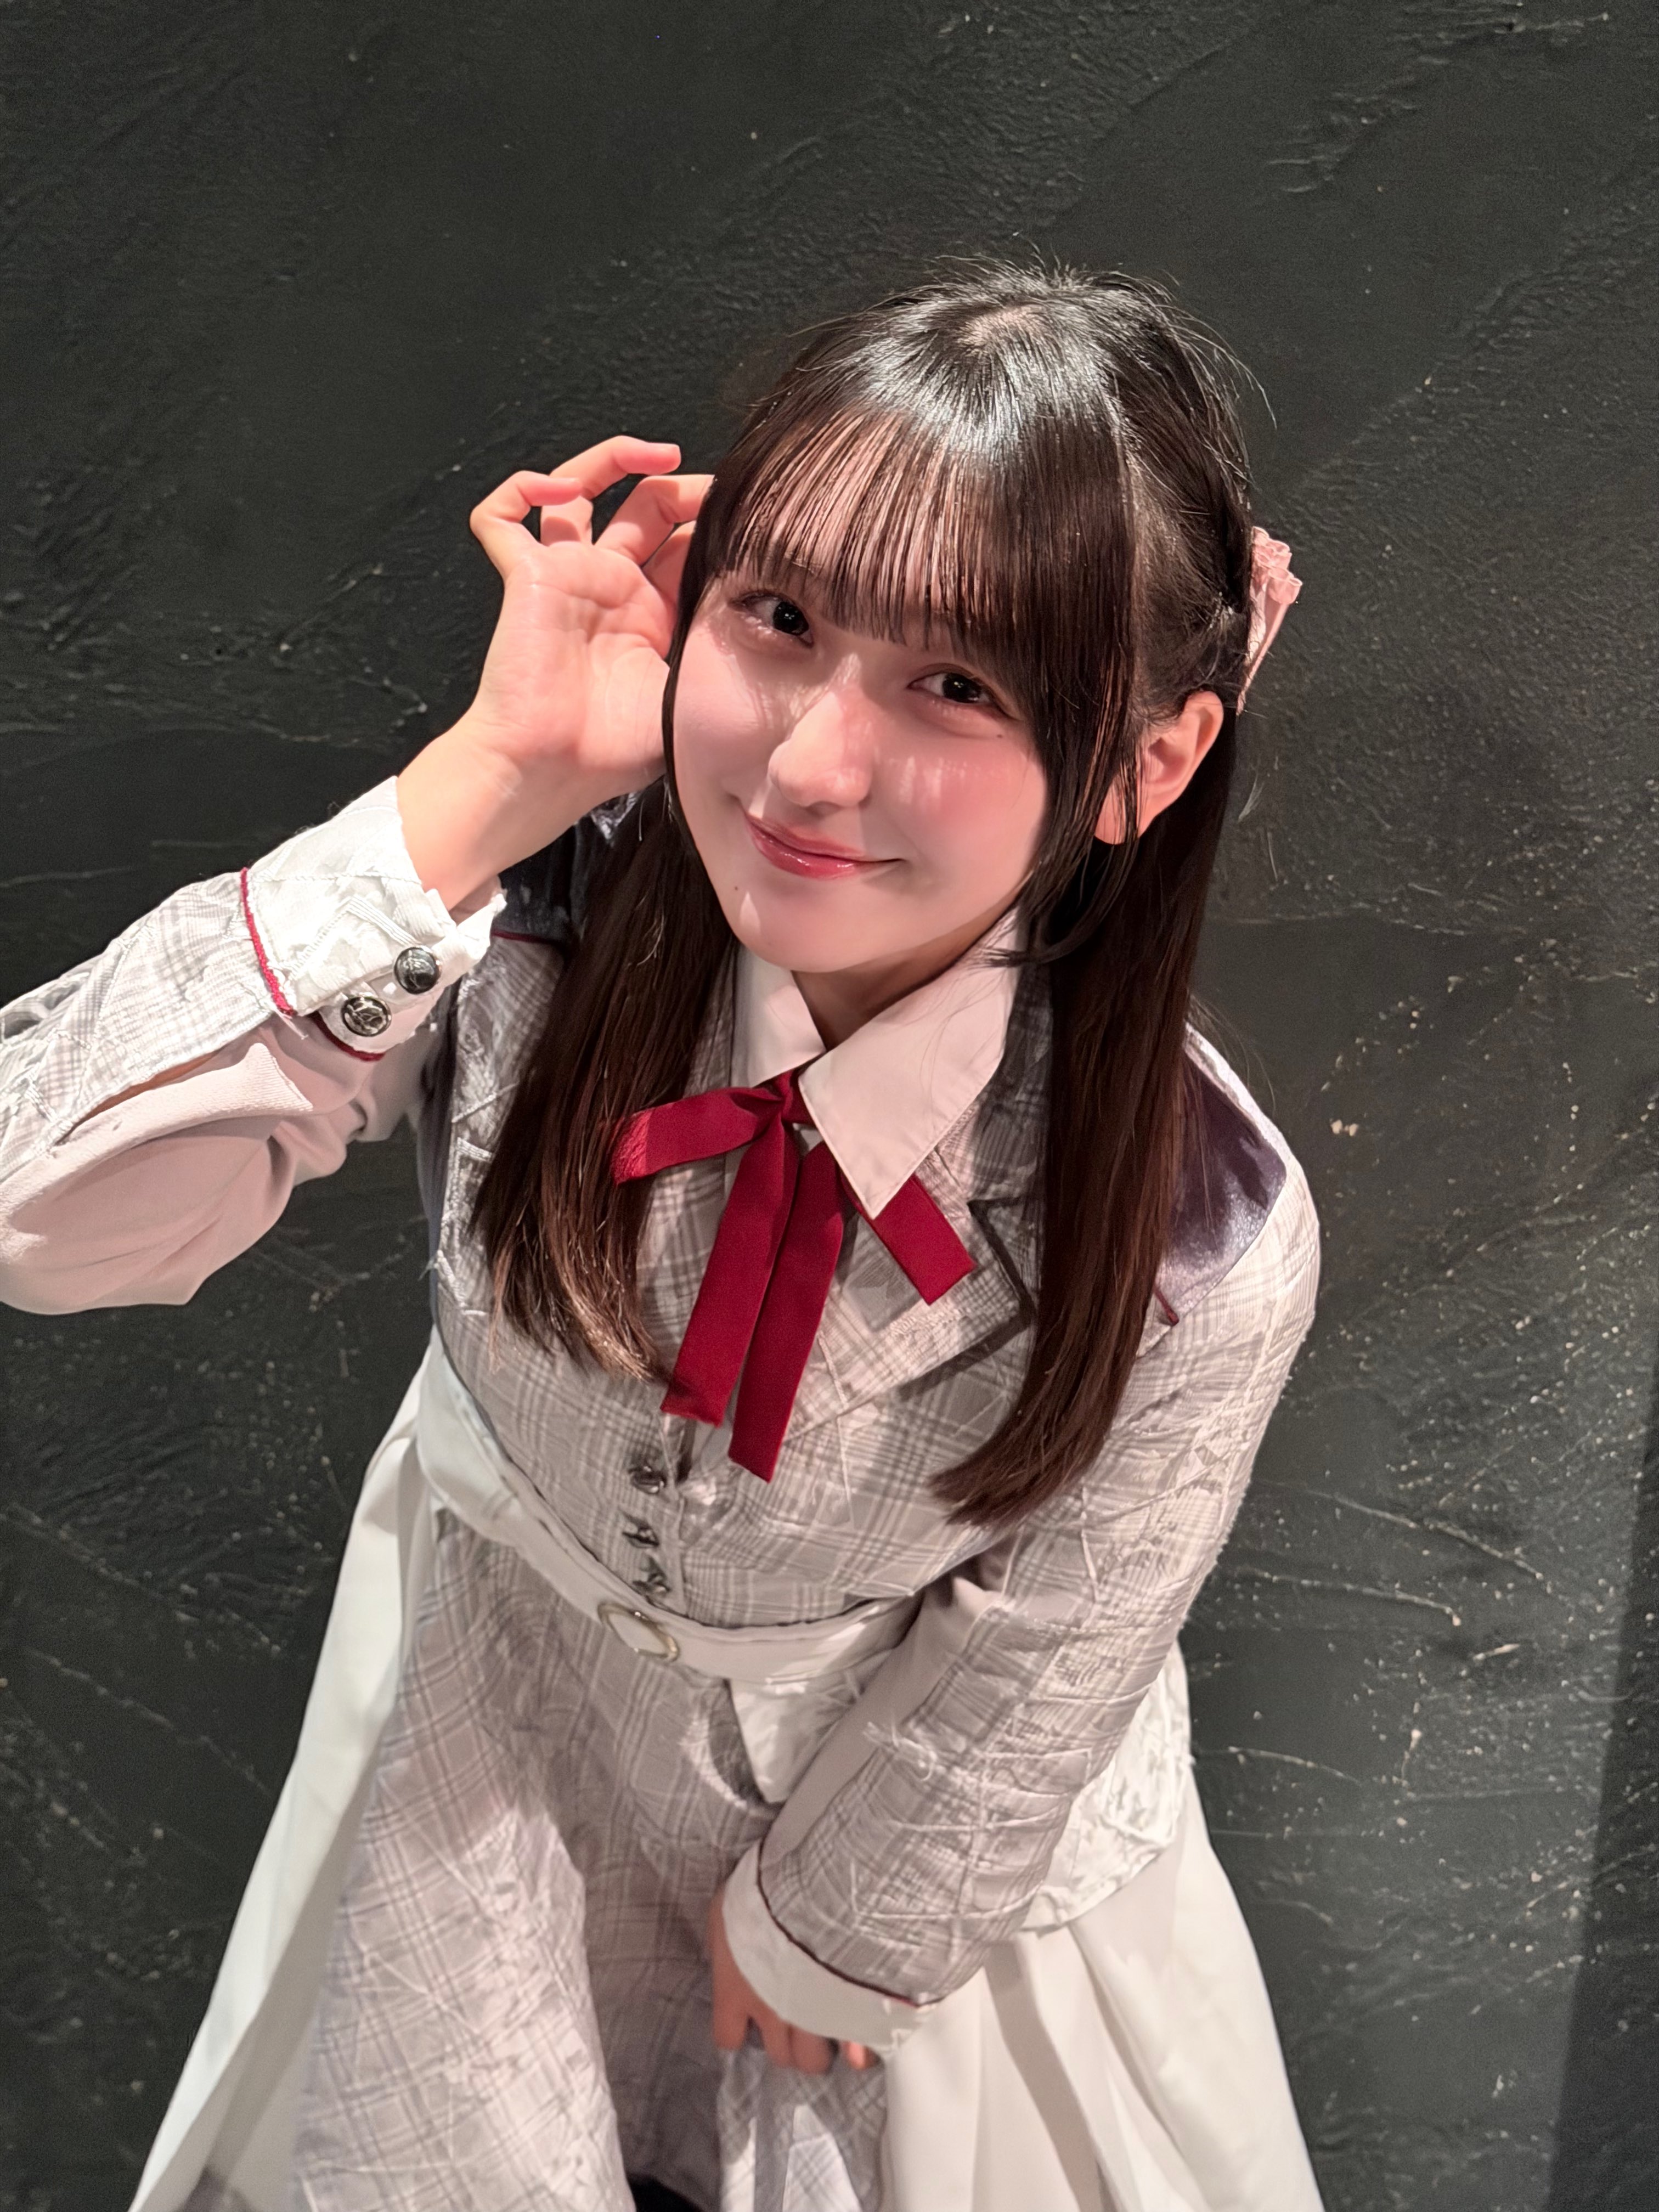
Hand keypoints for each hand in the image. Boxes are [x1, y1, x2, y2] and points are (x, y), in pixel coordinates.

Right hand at [397, 434, 710, 910]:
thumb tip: (788, 634)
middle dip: (681, 487)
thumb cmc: (616, 750)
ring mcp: (566, 576)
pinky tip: (554, 489)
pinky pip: (502, 517)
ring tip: (653, 453)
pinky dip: (520, 489)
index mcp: (652, 613)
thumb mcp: (692, 694)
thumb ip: (725, 657)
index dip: (712, 522)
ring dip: (612, 458)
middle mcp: (611, 586)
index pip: (685, 544)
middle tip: (713, 487)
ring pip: (576, 490)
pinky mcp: (525, 577)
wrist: (552, 770)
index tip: (747, 515)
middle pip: (644, 507)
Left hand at [708, 1885, 873, 2075]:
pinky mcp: (850, 2015)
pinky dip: (863, 2046)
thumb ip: (726, 1937)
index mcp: (736, 1991)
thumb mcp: (730, 1906)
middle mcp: (771, 2015)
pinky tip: (867, 2033)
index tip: (755, 2010)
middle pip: (779, 2053)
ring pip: (814, 2058)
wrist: (815, 1887)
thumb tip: (729, 1954)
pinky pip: (859, 2052)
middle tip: (802, 2013)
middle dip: (790, 2040)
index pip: (728, 2036)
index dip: (741, 2027)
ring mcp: (812, 2020)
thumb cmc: (764, 1890)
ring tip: (834, 2019)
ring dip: (822, 2042)